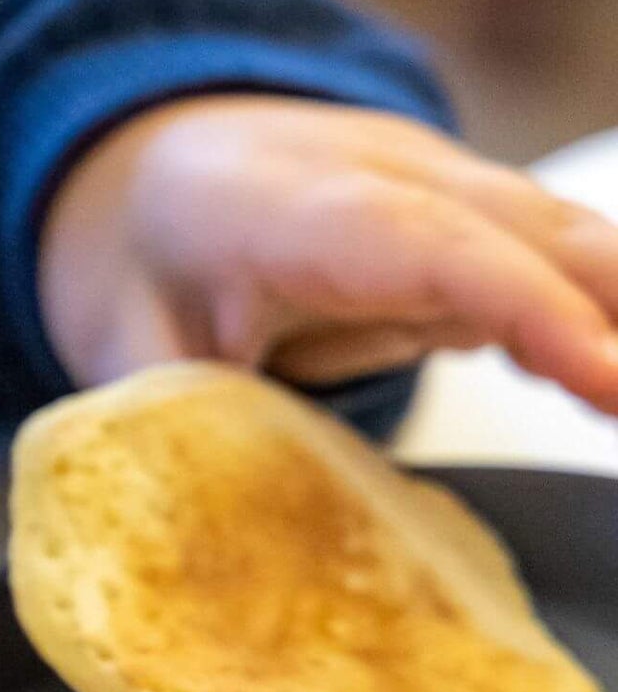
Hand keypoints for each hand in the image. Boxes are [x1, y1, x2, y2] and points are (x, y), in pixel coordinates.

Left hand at [38, 97, 617, 411]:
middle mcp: (376, 170)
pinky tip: (615, 392)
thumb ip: (167, 421)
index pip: (417, 239)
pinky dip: (608, 318)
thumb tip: (199, 527)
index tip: (604, 380)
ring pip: (563, 231)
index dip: (520, 302)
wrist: (146, 164)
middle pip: (524, 224)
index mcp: (276, 204)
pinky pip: (564, 258)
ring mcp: (439, 183)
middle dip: (608, 312)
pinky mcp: (478, 219)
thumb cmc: (142, 257)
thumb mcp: (122, 342)